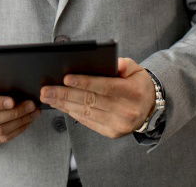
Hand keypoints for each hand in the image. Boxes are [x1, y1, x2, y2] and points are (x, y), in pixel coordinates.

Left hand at [39, 57, 155, 138]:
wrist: (149, 108)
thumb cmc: (137, 84)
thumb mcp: (135, 69)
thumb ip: (122, 64)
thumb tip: (107, 62)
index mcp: (133, 93)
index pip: (105, 87)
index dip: (84, 82)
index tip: (66, 78)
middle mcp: (126, 111)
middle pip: (90, 101)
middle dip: (65, 94)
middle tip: (46, 90)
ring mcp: (119, 125)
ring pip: (86, 113)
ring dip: (63, 104)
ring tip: (48, 97)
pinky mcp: (112, 133)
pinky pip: (88, 122)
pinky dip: (72, 113)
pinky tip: (60, 105)